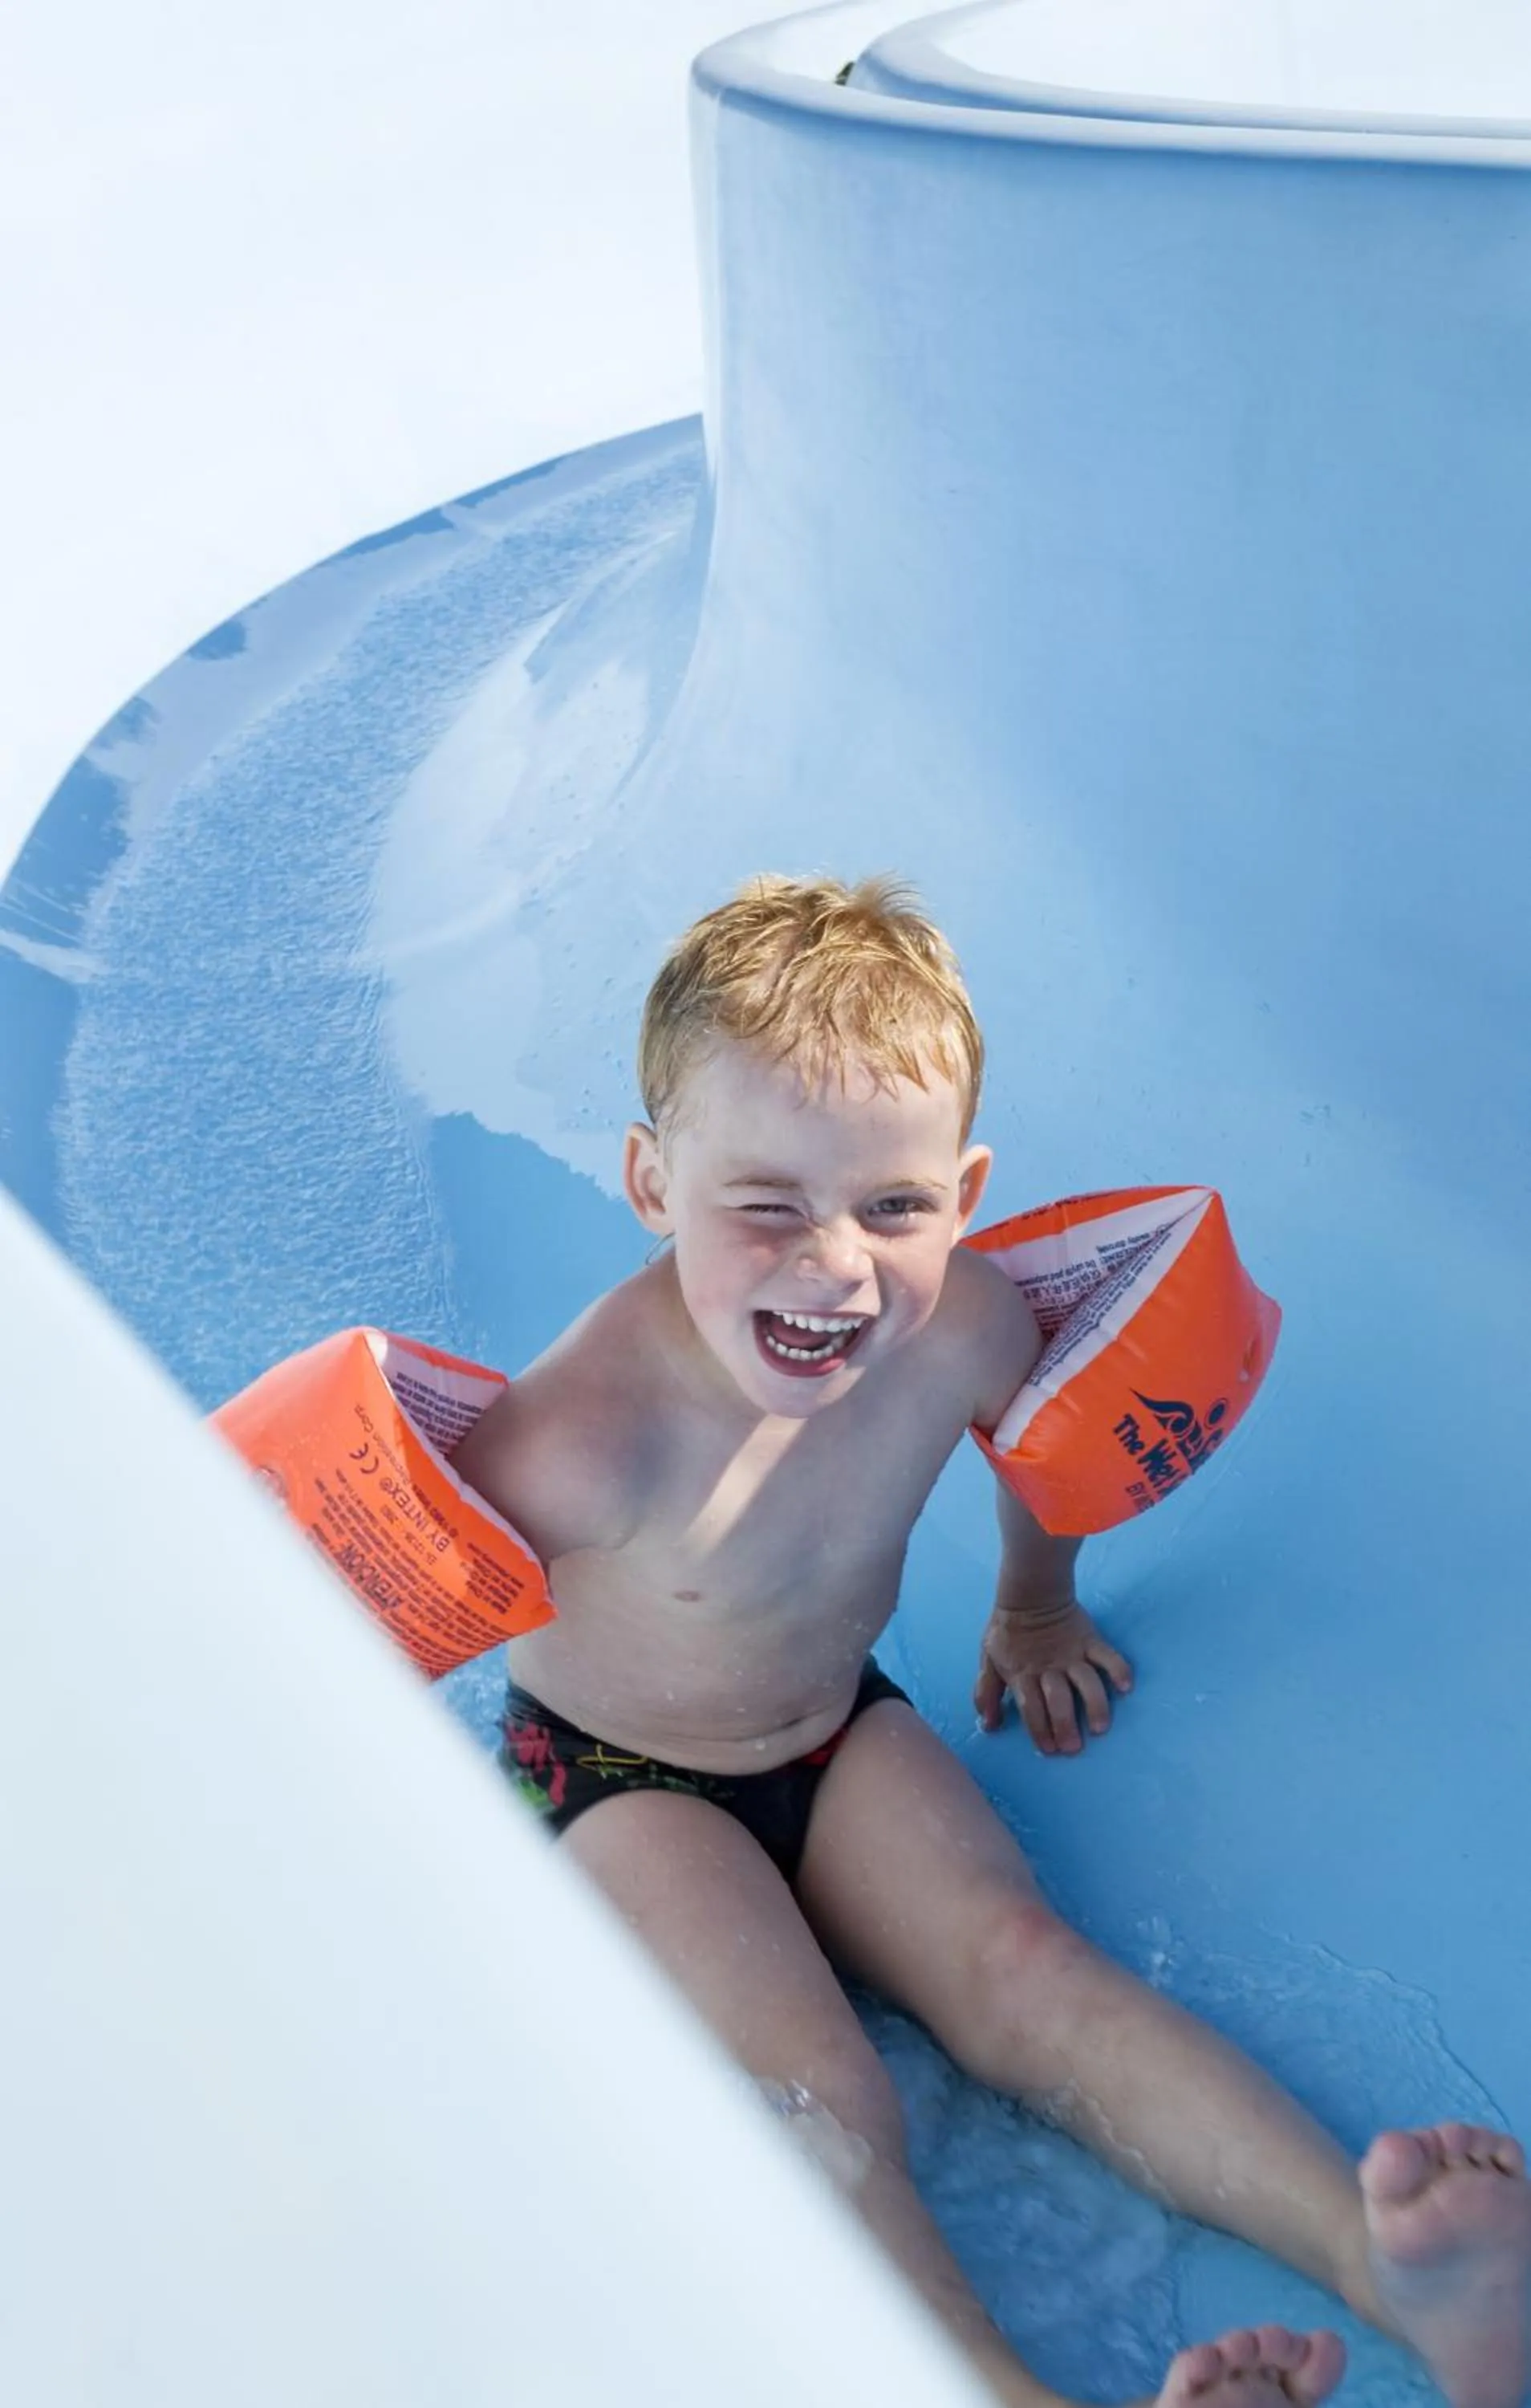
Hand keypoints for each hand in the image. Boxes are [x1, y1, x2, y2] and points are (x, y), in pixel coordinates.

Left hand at [974, 1598, 1132, 1755]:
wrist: (1031, 1596)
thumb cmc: (1008, 1632)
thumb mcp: (988, 1660)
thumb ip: (986, 1693)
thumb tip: (989, 1725)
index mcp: (1022, 1674)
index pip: (1031, 1706)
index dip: (1039, 1728)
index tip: (1049, 1750)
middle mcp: (1048, 1668)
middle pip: (1058, 1699)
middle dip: (1064, 1724)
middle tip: (1073, 1747)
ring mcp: (1072, 1655)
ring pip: (1086, 1681)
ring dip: (1093, 1704)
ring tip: (1099, 1727)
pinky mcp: (1090, 1641)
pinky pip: (1108, 1655)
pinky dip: (1118, 1669)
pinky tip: (1125, 1687)